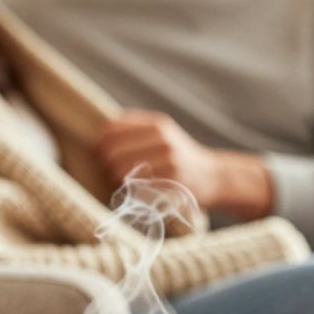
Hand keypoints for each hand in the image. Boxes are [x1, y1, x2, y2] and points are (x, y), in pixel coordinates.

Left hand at [97, 110, 224, 205]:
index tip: (100, 151)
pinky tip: (137, 189)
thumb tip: (100, 133)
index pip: (111, 128)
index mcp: (157, 123)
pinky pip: (136, 186)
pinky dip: (130, 189)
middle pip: (112, 150)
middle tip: (111, 170)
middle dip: (106, 162)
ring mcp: (168, 160)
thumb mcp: (163, 134)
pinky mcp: (171, 181)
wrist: (214, 176)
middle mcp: (162, 138)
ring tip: (125, 180)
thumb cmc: (179, 157)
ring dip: (116, 178)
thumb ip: (136, 130)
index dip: (100, 141)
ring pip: (120, 169)